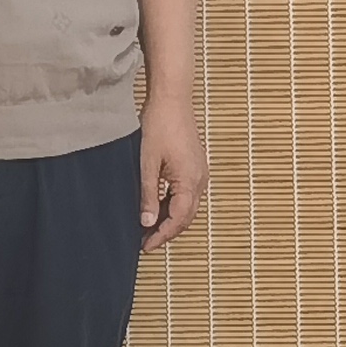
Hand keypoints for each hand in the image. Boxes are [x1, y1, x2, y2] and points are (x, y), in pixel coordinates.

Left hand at [138, 97, 209, 252]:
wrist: (172, 100)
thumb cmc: (158, 127)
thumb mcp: (147, 163)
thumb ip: (148, 194)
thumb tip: (147, 223)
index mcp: (190, 182)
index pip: (178, 219)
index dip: (162, 236)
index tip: (146, 247)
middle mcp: (200, 180)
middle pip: (186, 217)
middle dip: (167, 231)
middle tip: (145, 242)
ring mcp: (200, 173)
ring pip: (187, 206)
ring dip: (170, 218)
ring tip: (148, 227)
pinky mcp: (195, 166)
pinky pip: (187, 194)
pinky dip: (173, 204)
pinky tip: (157, 206)